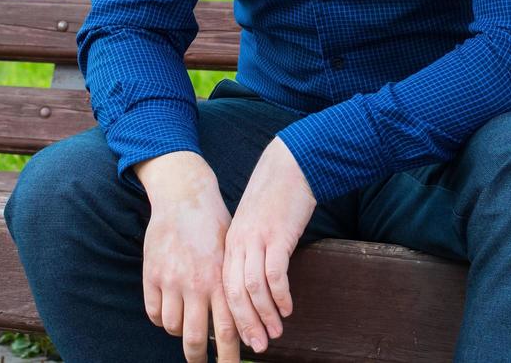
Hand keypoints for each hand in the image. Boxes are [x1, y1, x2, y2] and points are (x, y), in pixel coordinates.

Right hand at [136, 152, 241, 362]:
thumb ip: (233, 286)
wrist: (184, 196)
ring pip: (174, 328)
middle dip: (199, 359)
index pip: (228, 331)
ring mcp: (172, 280)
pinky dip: (162, 319)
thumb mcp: (232, 254)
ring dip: (180, 334)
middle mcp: (197, 284)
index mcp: (222, 280)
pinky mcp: (152, 275)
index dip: (229, 357)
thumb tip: (242, 321)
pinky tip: (169, 313)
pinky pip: (154, 312)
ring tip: (186, 329)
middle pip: (196, 339)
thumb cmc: (213, 225)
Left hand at [222, 137, 316, 354]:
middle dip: (244, 324)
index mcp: (230, 244)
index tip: (239, 337)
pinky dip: (280, 295)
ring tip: (275, 333)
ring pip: (252, 287)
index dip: (230, 315)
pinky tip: (288, 308)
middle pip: (233, 293)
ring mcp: (257, 239)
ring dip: (264, 315)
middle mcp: (238, 244)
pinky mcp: (277, 235)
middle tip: (257, 346)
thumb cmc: (273, 198)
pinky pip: (275, 272)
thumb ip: (248, 251)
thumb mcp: (253, 226)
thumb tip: (253, 284)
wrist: (288, 166)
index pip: (222, 287)